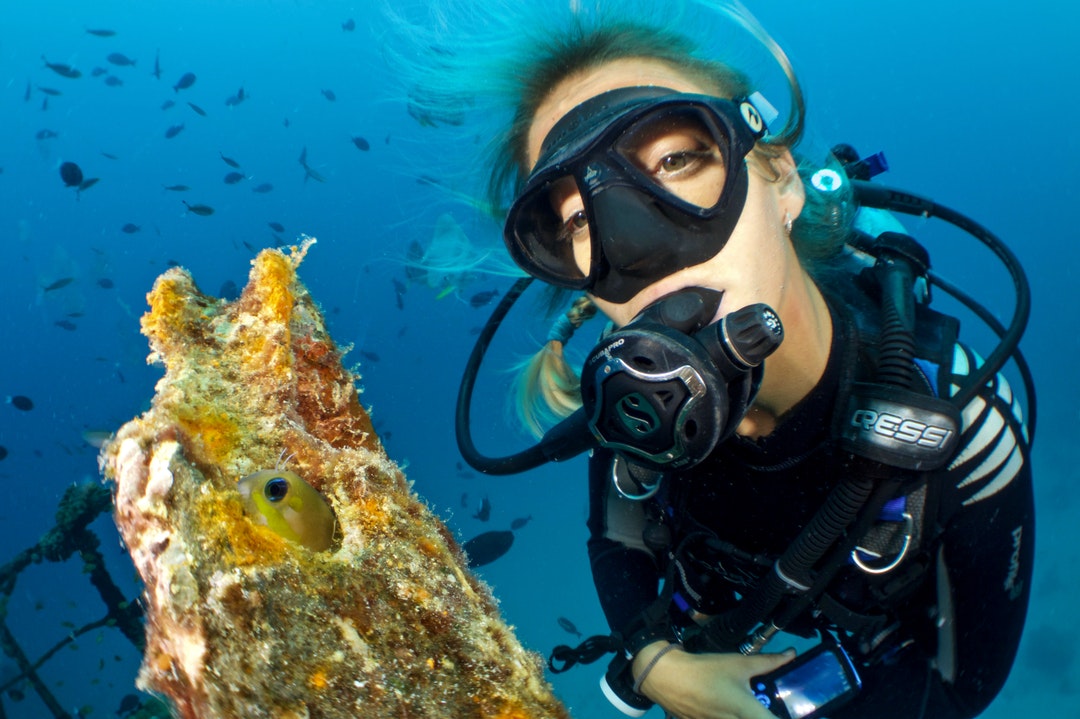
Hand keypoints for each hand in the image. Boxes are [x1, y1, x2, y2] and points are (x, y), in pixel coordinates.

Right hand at [633, 641, 795, 718]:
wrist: (666, 678)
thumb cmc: (705, 670)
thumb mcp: (738, 662)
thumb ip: (767, 662)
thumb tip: (790, 655)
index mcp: (747, 711)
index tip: (801, 712)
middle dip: (766, 715)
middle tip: (773, 706)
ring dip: (750, 716)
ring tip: (750, 707)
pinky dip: (734, 717)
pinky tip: (732, 709)